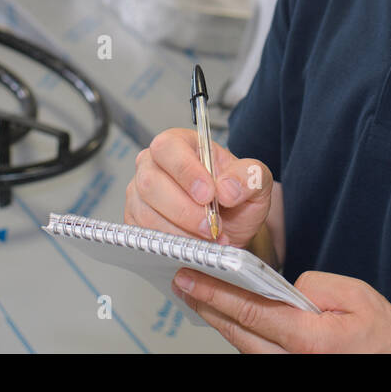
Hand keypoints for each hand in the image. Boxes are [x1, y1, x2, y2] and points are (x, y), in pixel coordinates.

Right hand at [124, 128, 272, 248]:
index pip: (168, 148)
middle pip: (151, 183)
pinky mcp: (135, 223)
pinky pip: (143, 236)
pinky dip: (171, 246)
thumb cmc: (236, 196)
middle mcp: (152, 165)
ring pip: (146, 214)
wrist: (230, 226)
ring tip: (210, 238)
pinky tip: (194, 247)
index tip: (208, 194)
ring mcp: (139, 195)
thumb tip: (227, 188)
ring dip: (181, 232)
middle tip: (213, 226)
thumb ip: (249, 176)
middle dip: (185, 211)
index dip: (186, 171)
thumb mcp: (255, 181)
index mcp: (179, 144)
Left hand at [172, 269, 390, 352]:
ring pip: (244, 347)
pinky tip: (229, 318)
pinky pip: (258, 354)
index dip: (216, 293)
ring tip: (200, 296)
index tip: (191, 278)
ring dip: (220, 321)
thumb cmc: (383, 336)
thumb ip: (312, 285)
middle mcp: (294, 362)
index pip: (251, 312)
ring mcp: (290, 371)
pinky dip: (240, 334)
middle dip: (207, 306)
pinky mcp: (290, 370)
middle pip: (237, 333)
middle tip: (183, 282)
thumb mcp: (355, 295)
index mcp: (310, 340)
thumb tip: (282, 286)